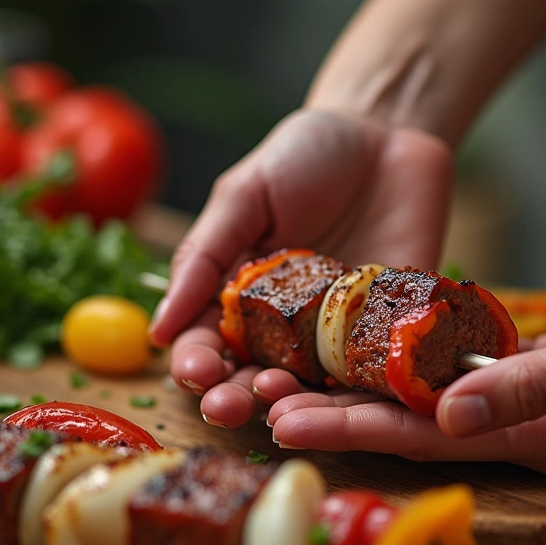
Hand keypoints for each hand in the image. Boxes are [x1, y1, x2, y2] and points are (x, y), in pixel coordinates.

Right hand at [148, 108, 452, 412]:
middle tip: (229, 406)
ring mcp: (336, 332)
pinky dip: (356, 394)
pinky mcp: (384, 331)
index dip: (196, 362)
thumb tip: (158, 329)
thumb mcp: (245, 194)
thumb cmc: (307, 155)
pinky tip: (343, 405)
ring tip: (277, 408)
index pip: (208, 341)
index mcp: (240, 293)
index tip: (196, 371)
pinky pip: (369, 371)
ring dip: (290, 405)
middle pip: (252, 374)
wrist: (387, 136)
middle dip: (234, 396)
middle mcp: (285, 323)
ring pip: (308, 386)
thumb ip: (204, 256)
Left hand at [256, 258, 545, 474]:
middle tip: (261, 404)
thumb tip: (451, 414)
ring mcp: (514, 398)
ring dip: (357, 388)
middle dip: (336, 415)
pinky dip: (399, 359)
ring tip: (288, 379)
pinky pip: (446, 367)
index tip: (289, 421)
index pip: (429, 436)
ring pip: (421, 397)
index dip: (356, 428)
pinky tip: (358, 346)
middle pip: (409, 423)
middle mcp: (515, 424)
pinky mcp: (517, 367)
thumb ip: (535, 386)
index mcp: (539, 435)